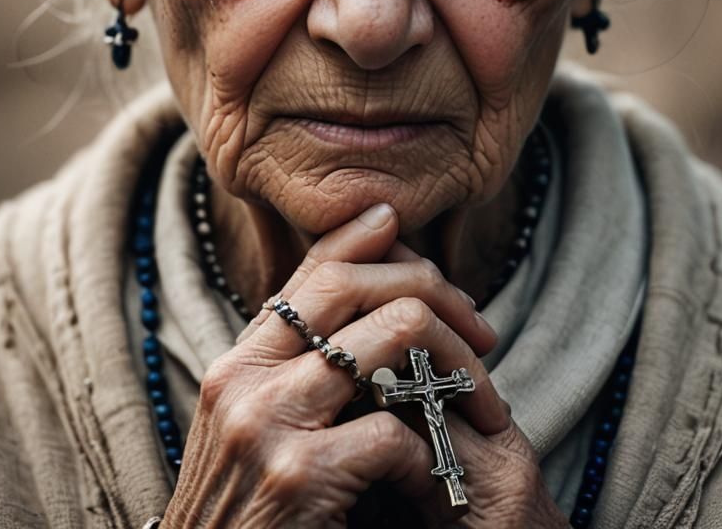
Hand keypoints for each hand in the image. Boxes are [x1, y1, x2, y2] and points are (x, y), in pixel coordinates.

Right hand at [162, 204, 565, 527]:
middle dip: (435, 294)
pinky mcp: (300, 477)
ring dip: (458, 367)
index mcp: (236, 365)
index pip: (308, 273)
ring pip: (393, 334)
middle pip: (354, 285)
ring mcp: (268, 424)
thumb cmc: (248, 516)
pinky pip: (396, 430)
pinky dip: (431, 452)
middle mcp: (244, 381)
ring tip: (485, 405)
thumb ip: (293, 374)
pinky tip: (430, 480)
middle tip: (483, 337)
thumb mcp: (254, 431)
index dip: (360, 238)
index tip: (400, 222)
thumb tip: (359, 314)